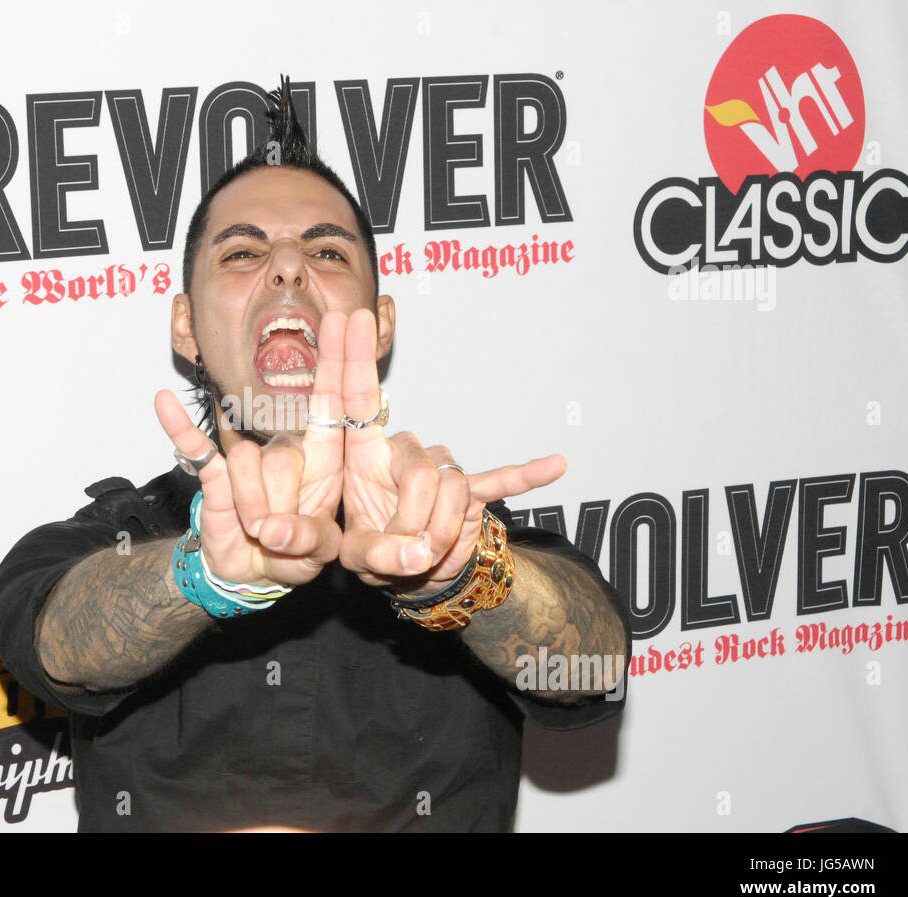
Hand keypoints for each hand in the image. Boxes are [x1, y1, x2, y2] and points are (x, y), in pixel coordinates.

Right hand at [153, 311, 348, 587]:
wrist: (253, 570)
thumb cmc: (296, 551)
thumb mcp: (316, 550)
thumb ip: (307, 538)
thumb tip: (272, 531)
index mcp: (324, 457)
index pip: (335, 400)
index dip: (343, 360)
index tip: (350, 318)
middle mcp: (287, 448)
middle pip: (283, 458)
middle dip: (282, 508)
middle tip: (281, 532)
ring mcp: (249, 456)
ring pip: (245, 466)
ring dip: (249, 509)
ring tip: (257, 530)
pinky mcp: (215, 472)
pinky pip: (196, 447)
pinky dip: (179, 427)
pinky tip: (164, 403)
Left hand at [333, 308, 565, 592]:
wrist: (412, 570)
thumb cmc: (376, 552)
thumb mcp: (361, 559)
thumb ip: (380, 555)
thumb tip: (417, 554)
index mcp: (362, 455)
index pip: (355, 397)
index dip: (351, 357)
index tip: (353, 316)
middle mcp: (402, 451)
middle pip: (419, 467)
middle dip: (414, 520)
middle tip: (406, 555)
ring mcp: (439, 467)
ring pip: (451, 485)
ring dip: (441, 531)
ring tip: (424, 556)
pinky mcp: (470, 490)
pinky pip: (499, 479)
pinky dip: (524, 476)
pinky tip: (556, 465)